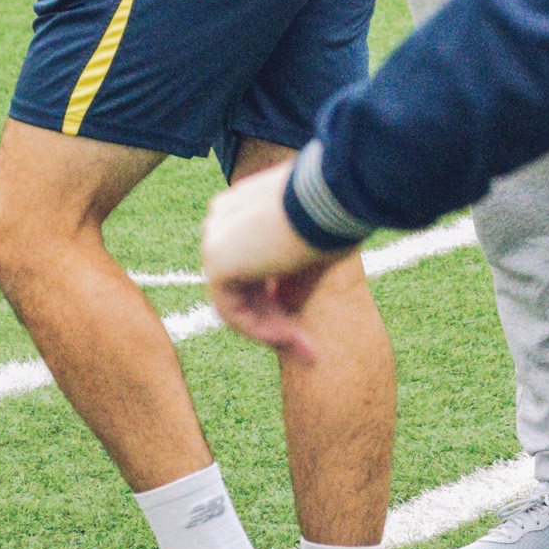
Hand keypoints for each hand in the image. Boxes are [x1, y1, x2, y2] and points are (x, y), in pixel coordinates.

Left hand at [202, 164, 332, 359]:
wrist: (329, 196)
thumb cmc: (333, 214)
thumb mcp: (312, 251)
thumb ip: (291, 278)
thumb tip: (283, 306)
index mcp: (243, 207)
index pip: (250, 265)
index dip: (277, 301)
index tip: (305, 325)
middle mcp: (222, 220)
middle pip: (243, 287)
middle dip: (276, 323)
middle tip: (309, 352)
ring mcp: (215, 240)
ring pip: (237, 302)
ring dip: (272, 332)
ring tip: (307, 352)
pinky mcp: (217, 262)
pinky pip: (232, 311)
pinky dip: (259, 330)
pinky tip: (289, 340)